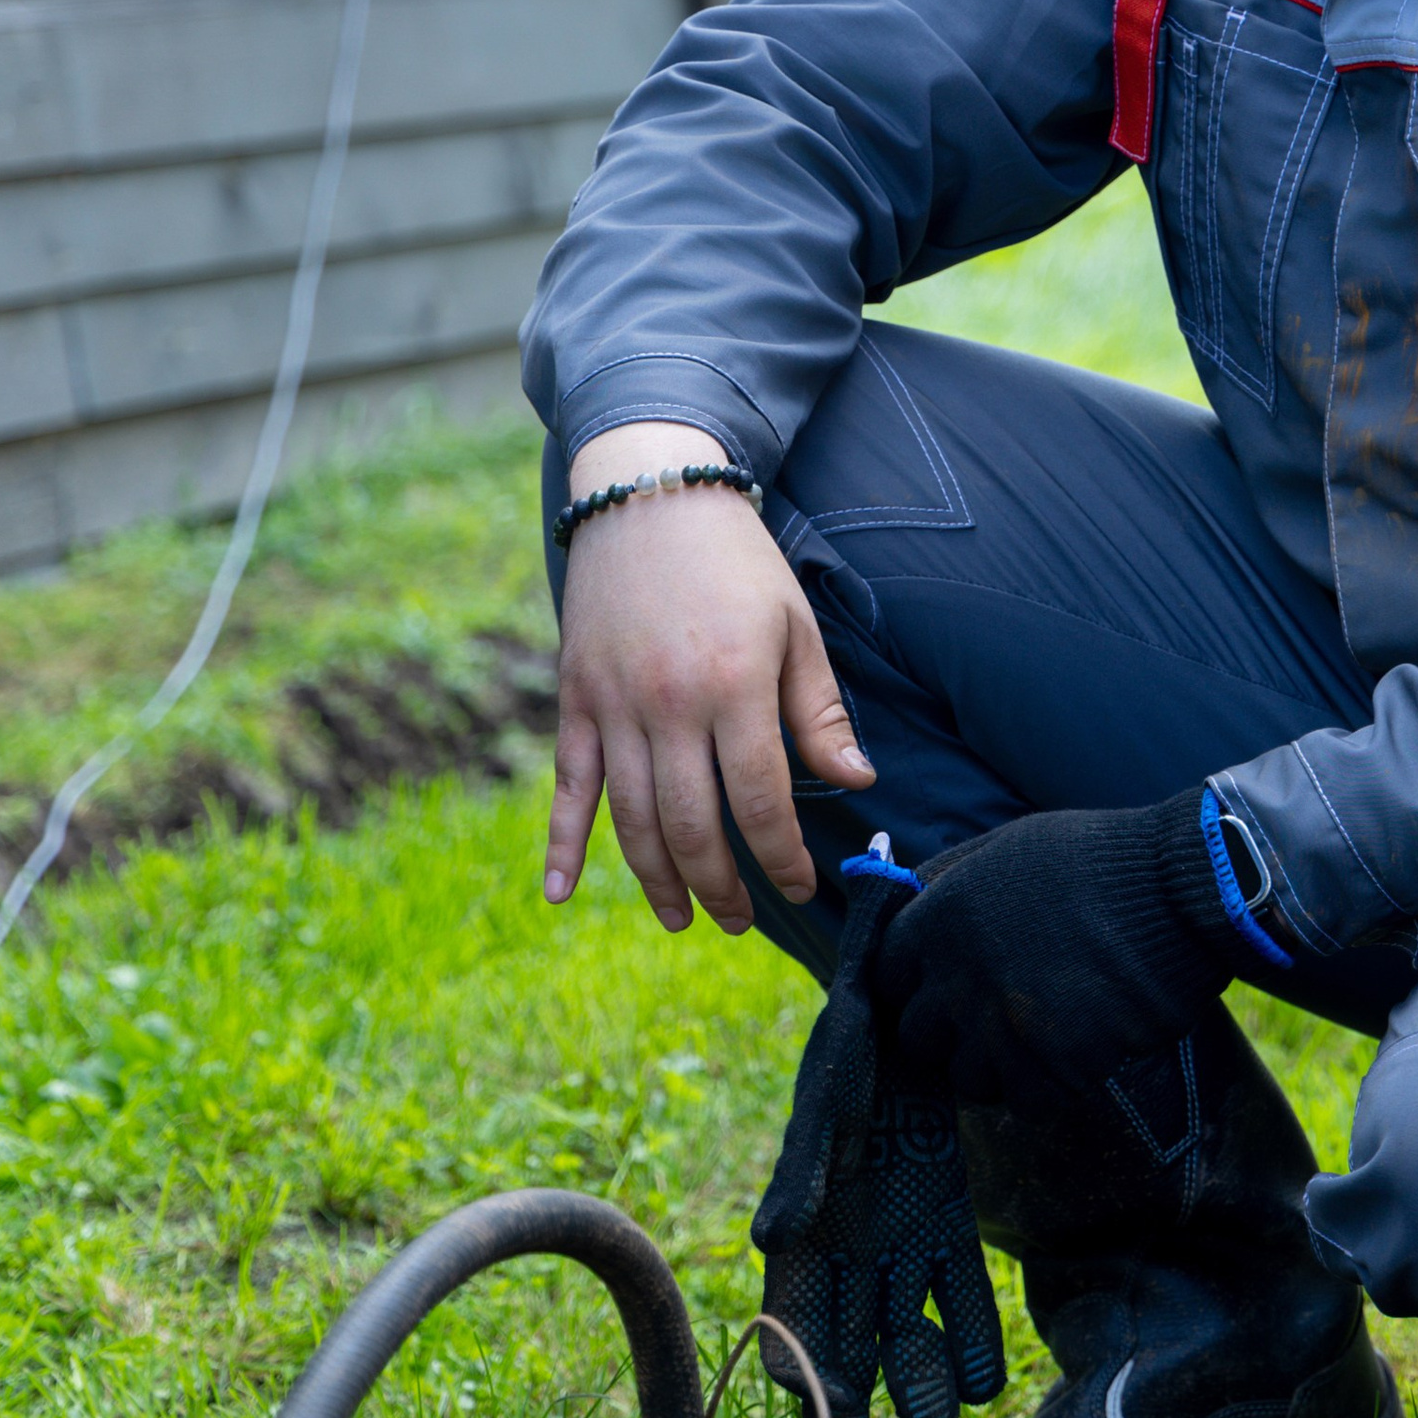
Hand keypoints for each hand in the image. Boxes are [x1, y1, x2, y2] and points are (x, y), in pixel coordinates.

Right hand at [544, 420, 870, 929]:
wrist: (650, 496)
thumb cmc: (737, 563)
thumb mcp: (795, 628)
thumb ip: (820, 713)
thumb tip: (856, 784)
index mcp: (733, 687)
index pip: (761, 800)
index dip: (781, 855)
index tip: (801, 885)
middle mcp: (668, 706)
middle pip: (693, 824)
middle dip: (721, 885)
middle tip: (740, 921)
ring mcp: (613, 707)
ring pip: (633, 819)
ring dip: (658, 880)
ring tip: (684, 917)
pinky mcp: (574, 701)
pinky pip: (568, 787)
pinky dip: (560, 844)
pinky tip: (561, 895)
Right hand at [752, 850, 1004, 1417]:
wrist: (905, 1010)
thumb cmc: (847, 1057)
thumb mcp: (822, 1109)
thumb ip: (800, 1176)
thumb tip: (770, 1241)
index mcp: (801, 1236)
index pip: (788, 1323)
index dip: (798, 1372)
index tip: (822, 1409)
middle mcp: (847, 1254)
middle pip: (844, 1349)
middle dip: (854, 1400)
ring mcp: (900, 1247)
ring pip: (905, 1337)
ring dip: (918, 1381)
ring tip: (939, 1413)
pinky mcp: (948, 1230)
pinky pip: (961, 1299)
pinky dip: (971, 1340)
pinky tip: (985, 1377)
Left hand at [874, 787, 1267, 1110]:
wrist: (1182, 888)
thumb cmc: (1101, 858)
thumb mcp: (1009, 846)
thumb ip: (952, 880)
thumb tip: (911, 899)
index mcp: (941, 917)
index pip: (885, 976)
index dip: (914, 986)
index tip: (941, 990)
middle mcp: (960, 976)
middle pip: (918, 1038)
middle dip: (951, 1033)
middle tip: (995, 1019)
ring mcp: (1005, 1026)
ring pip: (968, 1079)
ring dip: (999, 1066)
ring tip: (1041, 1039)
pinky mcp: (1056, 1064)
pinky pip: (1028, 1101)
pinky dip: (1048, 1087)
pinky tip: (1077, 1055)